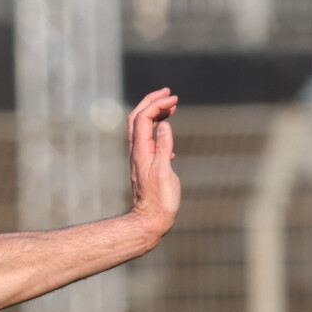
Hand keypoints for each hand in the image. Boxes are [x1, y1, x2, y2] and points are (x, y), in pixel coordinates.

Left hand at [127, 88, 180, 237]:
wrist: (150, 220)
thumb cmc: (159, 200)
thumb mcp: (164, 173)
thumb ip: (163, 147)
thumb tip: (163, 124)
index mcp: (141, 151)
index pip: (143, 118)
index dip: (157, 104)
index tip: (174, 99)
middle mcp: (137, 152)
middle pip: (137, 118)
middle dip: (151, 101)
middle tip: (168, 92)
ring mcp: (141, 158)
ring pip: (141, 128)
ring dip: (154, 113)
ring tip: (171, 107)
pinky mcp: (146, 165)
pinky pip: (148, 140)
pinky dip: (157, 129)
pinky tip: (168, 134)